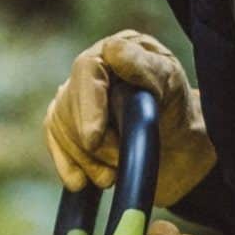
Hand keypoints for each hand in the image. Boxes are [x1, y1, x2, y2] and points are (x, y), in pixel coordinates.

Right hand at [43, 30, 215, 206]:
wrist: (180, 146)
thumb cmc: (178, 109)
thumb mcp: (171, 83)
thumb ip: (144, 67)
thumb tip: (113, 52)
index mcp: (112, 53)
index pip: (86, 71)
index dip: (88, 106)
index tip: (94, 139)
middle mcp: (87, 73)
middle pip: (70, 106)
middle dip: (96, 142)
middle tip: (121, 161)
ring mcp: (72, 99)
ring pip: (62, 130)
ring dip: (88, 160)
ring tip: (114, 175)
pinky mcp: (65, 127)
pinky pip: (55, 145)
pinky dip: (68, 167)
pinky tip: (80, 182)